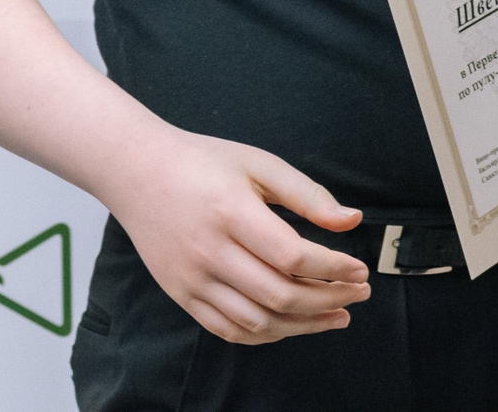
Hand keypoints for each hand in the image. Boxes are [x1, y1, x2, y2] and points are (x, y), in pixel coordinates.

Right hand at [104, 129, 370, 343]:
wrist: (138, 173)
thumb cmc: (203, 162)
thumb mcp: (259, 164)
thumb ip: (307, 195)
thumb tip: (351, 221)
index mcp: (232, 213)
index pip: (292, 256)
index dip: (333, 268)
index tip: (360, 269)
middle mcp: (209, 252)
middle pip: (279, 295)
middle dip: (328, 300)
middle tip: (359, 294)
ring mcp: (192, 279)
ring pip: (257, 322)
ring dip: (304, 325)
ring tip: (336, 316)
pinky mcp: (182, 295)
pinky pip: (228, 330)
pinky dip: (266, 334)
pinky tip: (292, 324)